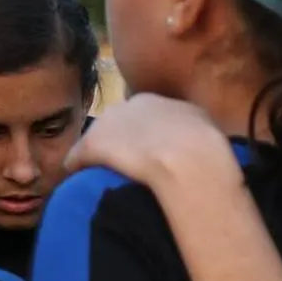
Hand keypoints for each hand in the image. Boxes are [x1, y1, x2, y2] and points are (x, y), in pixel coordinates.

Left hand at [64, 94, 238, 191]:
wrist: (187, 156)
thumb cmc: (205, 148)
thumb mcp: (204, 126)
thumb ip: (192, 125)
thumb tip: (195, 136)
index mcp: (156, 101)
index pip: (140, 115)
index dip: (141, 135)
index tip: (145, 150)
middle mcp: (128, 106)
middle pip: (115, 123)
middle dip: (117, 141)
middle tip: (124, 163)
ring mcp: (108, 124)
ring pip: (96, 139)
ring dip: (97, 155)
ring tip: (101, 174)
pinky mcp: (91, 144)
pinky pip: (77, 157)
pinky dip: (77, 168)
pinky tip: (79, 179)